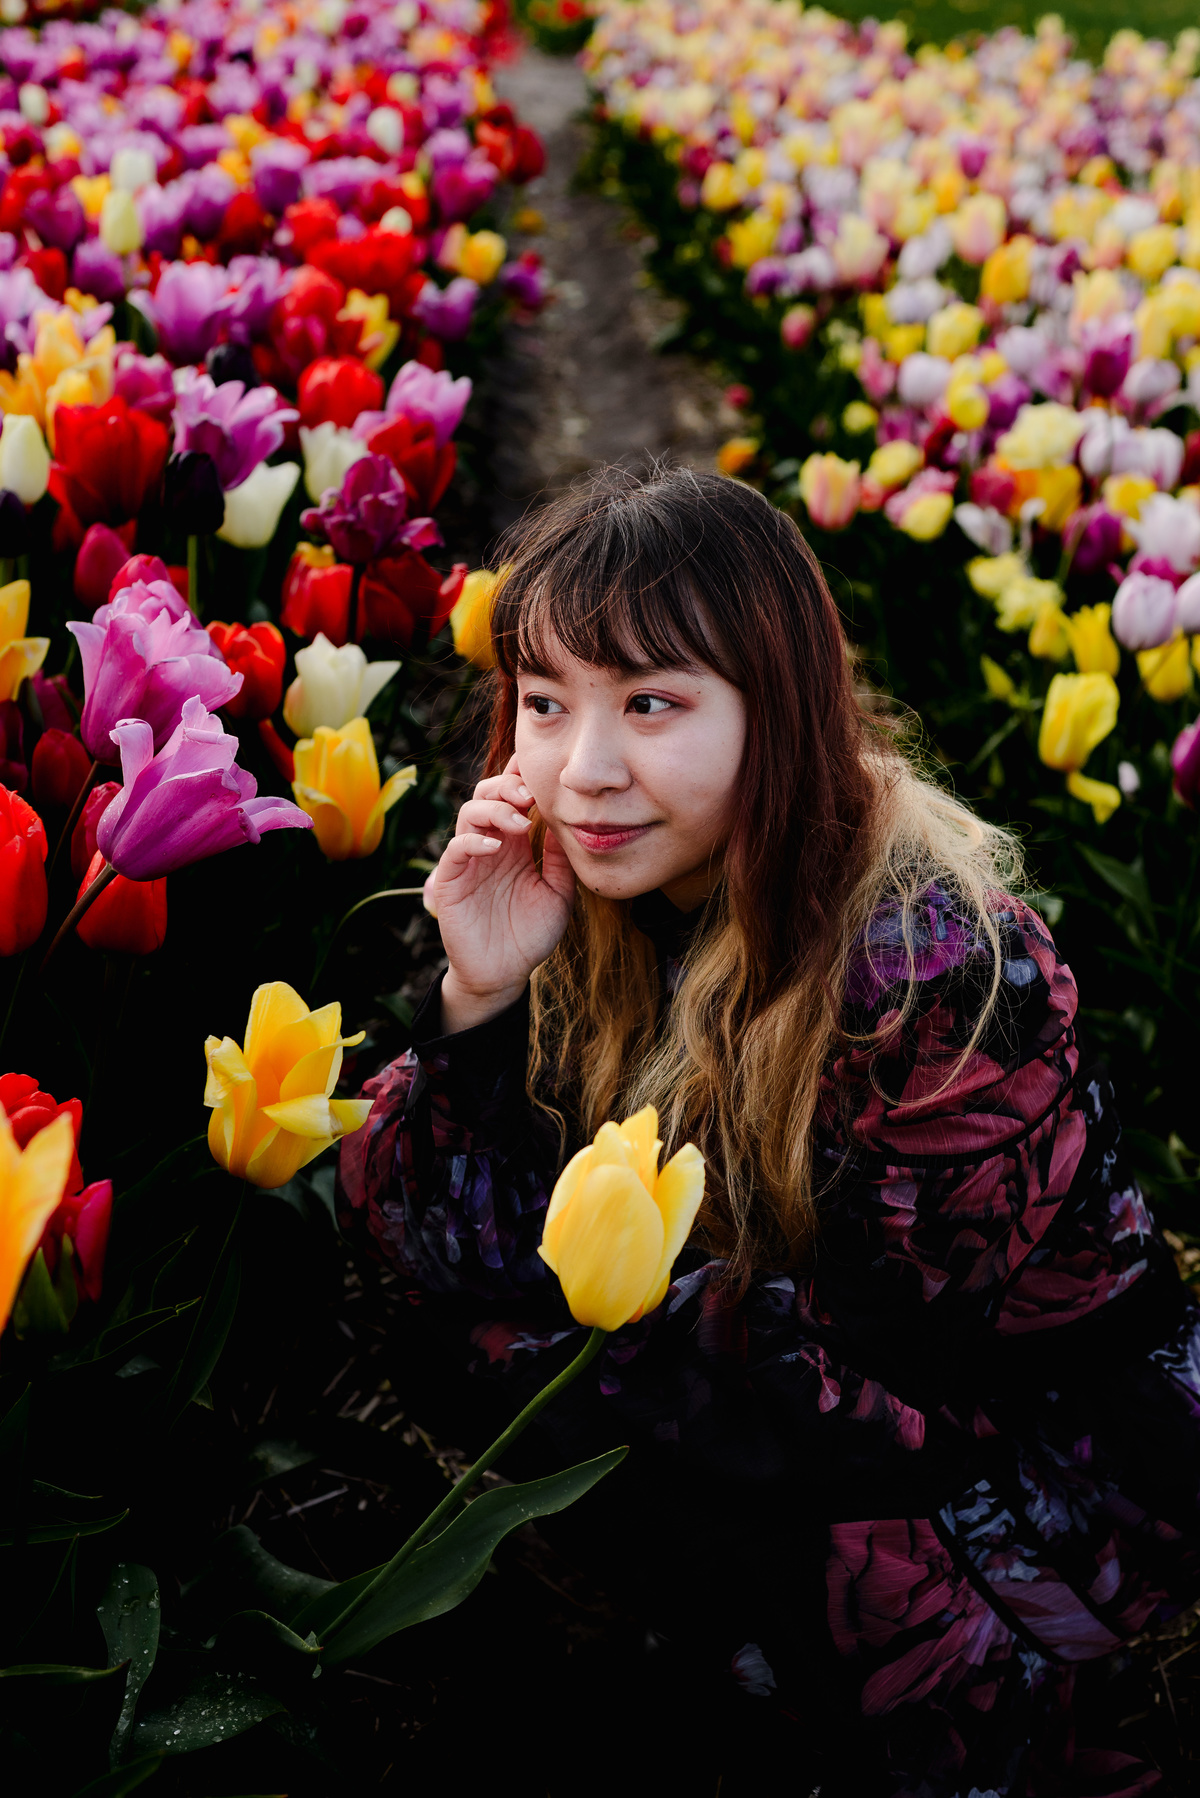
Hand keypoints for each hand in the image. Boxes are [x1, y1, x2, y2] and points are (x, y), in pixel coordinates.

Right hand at [427, 755, 575, 1032]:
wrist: (504, 974)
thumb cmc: (530, 934)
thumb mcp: (558, 893)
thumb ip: (560, 859)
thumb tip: (568, 821)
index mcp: (516, 843)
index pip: (513, 798)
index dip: (523, 779)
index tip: (545, 774)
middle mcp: (490, 845)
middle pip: (487, 794)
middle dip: (507, 786)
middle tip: (530, 795)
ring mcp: (468, 861)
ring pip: (470, 814)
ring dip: (494, 809)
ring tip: (520, 823)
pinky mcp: (450, 880)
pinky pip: (456, 849)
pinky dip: (474, 841)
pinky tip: (497, 847)